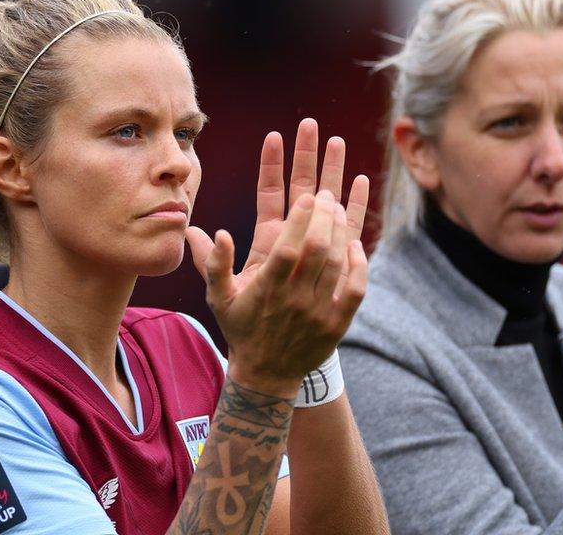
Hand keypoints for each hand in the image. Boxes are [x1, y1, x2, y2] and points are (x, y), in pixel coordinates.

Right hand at [185, 119, 369, 396]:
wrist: (268, 373)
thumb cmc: (241, 327)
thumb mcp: (219, 298)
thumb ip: (211, 264)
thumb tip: (203, 230)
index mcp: (267, 288)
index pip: (288, 249)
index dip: (300, 220)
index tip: (309, 194)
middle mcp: (296, 298)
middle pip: (317, 249)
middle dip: (324, 214)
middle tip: (325, 189)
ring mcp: (319, 310)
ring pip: (337, 262)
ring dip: (340, 229)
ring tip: (339, 200)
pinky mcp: (338, 321)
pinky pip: (356, 287)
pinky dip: (358, 261)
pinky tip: (356, 238)